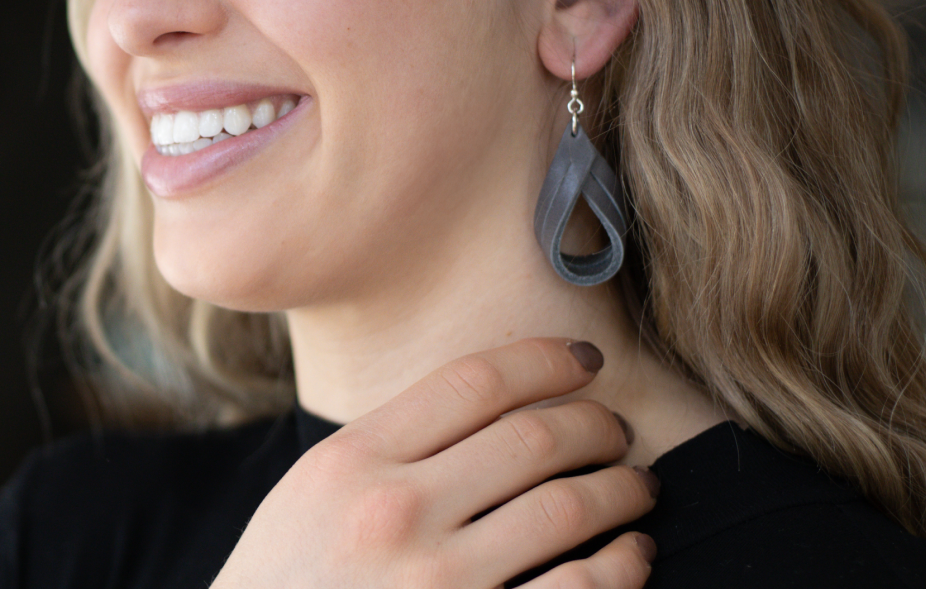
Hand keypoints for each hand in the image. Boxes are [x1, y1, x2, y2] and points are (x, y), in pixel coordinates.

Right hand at [211, 337, 657, 588]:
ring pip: (567, 510)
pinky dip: (622, 569)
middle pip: (533, 438)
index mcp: (355, 460)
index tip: (585, 358)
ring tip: (638, 484)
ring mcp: (439, 586)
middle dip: (596, 425)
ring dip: (622, 490)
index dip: (546, 359)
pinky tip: (633, 557)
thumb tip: (494, 402)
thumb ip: (392, 443)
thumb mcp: (315, 491)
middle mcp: (397, 513)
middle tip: (617, 428)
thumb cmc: (286, 580)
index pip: (475, 381)